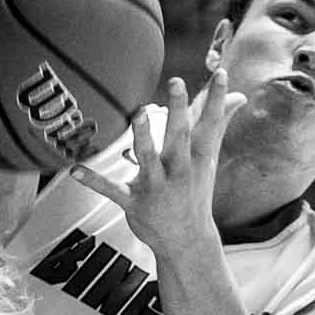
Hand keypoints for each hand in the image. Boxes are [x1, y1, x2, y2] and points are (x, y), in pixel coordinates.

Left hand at [72, 73, 245, 255]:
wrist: (187, 240)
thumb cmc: (194, 193)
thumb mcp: (208, 158)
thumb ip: (219, 124)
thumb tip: (239, 97)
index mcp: (196, 158)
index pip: (209, 124)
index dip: (216, 99)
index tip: (221, 74)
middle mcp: (178, 170)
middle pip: (180, 137)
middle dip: (179, 111)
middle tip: (177, 83)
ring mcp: (156, 187)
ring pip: (148, 159)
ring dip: (143, 137)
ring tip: (138, 114)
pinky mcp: (134, 202)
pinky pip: (111, 190)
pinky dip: (93, 181)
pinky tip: (75, 170)